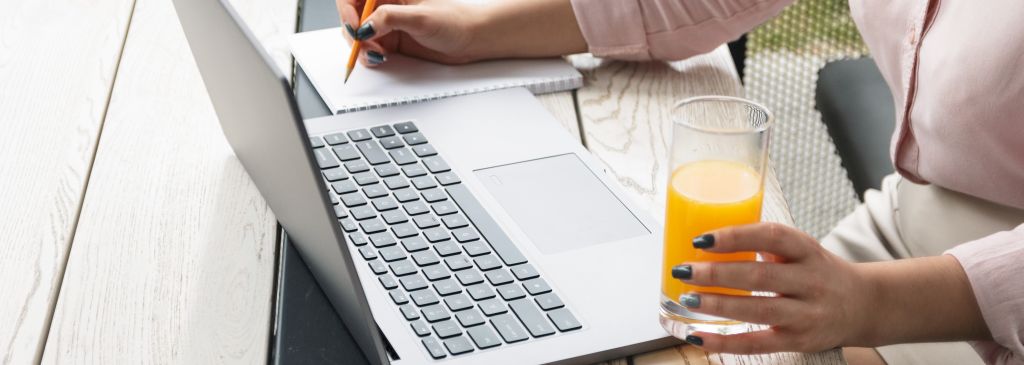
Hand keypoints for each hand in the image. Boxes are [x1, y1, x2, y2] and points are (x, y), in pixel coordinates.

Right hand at [337, 0, 482, 65]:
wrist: (471, 40)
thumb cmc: (455, 21)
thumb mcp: (421, 18)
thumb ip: (390, 19)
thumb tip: (365, 26)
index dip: (347, 9)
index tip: (353, 25)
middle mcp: (387, 3)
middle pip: (352, 15)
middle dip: (353, 31)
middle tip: (362, 45)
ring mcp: (387, 22)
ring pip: (359, 33)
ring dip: (360, 46)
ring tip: (377, 54)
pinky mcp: (390, 39)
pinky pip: (369, 46)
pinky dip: (369, 55)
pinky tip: (380, 58)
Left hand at [675, 223, 872, 352]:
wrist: (864, 305)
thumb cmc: (817, 272)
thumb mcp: (800, 250)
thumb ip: (764, 244)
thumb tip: (708, 241)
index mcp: (807, 250)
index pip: (771, 236)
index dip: (735, 236)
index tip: (701, 239)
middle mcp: (811, 280)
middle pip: (760, 276)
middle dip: (717, 274)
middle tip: (684, 270)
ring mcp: (807, 314)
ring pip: (758, 310)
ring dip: (718, 305)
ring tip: (688, 298)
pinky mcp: (799, 341)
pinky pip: (757, 343)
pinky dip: (724, 342)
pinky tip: (698, 337)